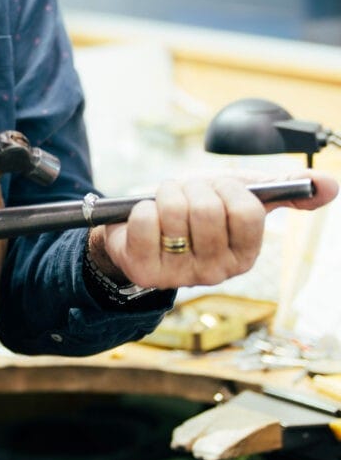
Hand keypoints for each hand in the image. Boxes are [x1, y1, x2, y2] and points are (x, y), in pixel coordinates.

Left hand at [89, 169, 338, 289]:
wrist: (137, 222)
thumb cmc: (191, 208)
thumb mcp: (236, 192)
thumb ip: (284, 189)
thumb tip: (329, 185)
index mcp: (244, 253)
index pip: (248, 211)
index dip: (227, 188)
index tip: (216, 188)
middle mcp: (217, 271)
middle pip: (207, 209)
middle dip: (191, 188)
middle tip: (184, 194)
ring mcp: (181, 274)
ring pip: (174, 211)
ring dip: (165, 193)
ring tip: (163, 203)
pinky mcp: (146, 271)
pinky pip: (145, 221)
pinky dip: (141, 208)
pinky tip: (145, 217)